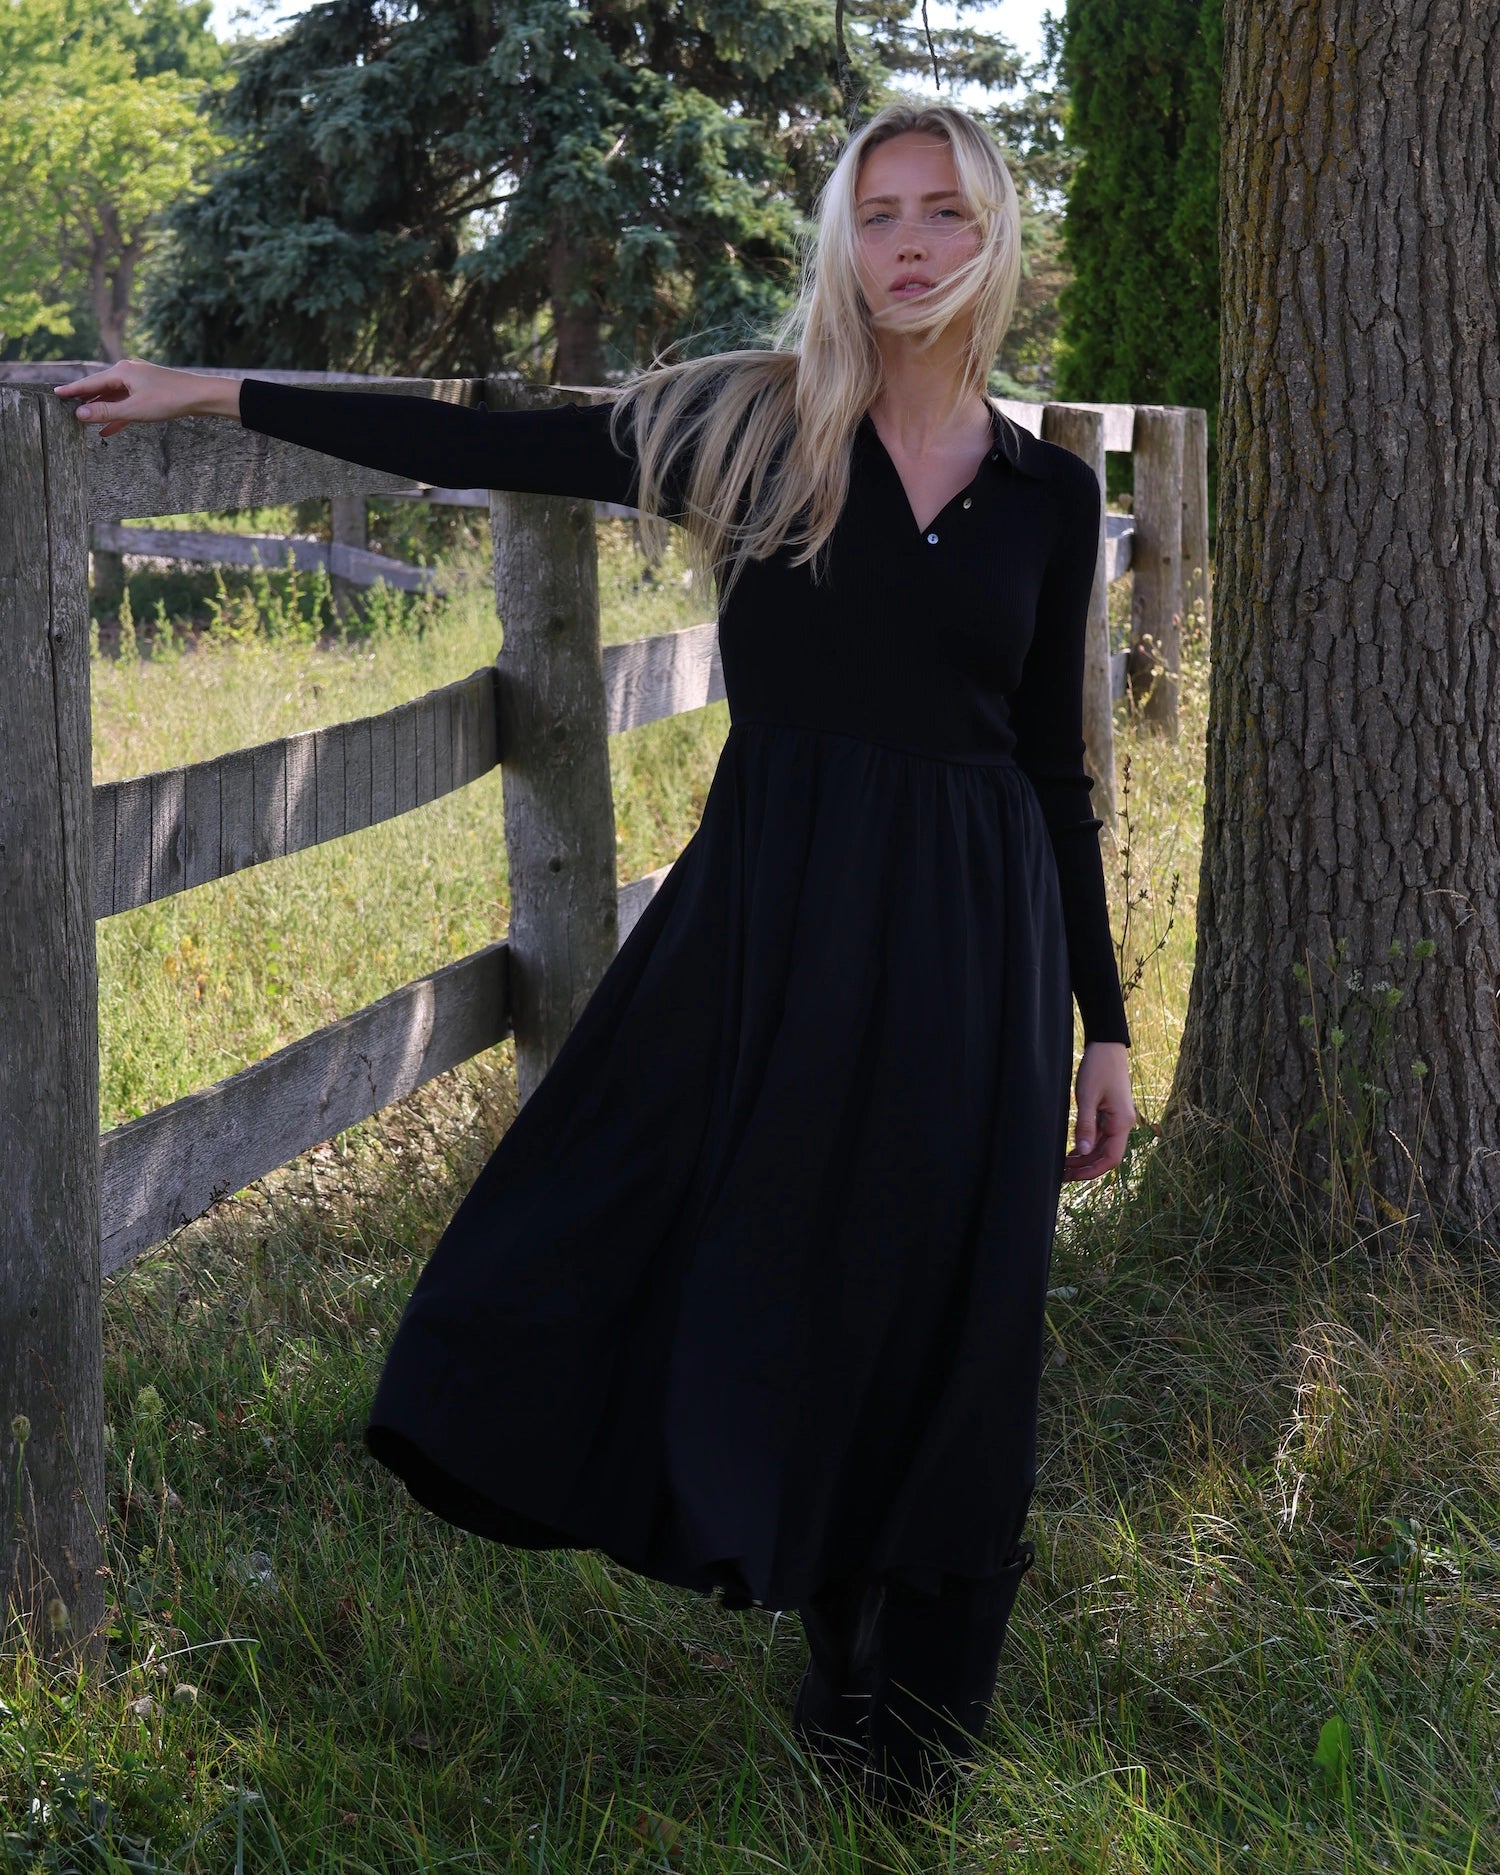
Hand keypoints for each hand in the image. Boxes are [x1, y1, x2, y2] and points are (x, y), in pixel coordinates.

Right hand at [53, 357, 241, 436]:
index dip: (73, 391)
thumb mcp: (134, 410)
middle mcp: (128, 372)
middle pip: (100, 388)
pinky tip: (108, 430)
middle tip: (65, 408)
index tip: (56, 394)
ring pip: (114, 397)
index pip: (90, 383)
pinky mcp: (149, 391)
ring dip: (101, 410)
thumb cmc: (169, 400)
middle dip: (85, 400)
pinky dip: (118, 415)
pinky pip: (128, 403)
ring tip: (84, 422)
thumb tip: (80, 413)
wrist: (201, 396)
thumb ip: (106, 412)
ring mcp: (139, 381)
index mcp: (121, 371)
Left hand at [1061, 1040, 1135, 1181]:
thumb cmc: (1098, 1068)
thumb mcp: (1087, 1097)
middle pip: (1107, 1156)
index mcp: (1122, 1122)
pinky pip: (1100, 1137)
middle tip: (1062, 1174)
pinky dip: (1088, 1146)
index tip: (1073, 1176)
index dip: (1093, 1171)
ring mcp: (1117, 1120)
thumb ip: (1086, 1125)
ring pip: (1103, 1148)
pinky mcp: (1110, 1114)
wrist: (1107, 1046)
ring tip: (1064, 1166)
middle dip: (1086, 1168)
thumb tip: (1083, 1152)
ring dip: (1085, 1159)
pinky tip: (1073, 1152)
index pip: (1111, 1158)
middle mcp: (1123, 1124)